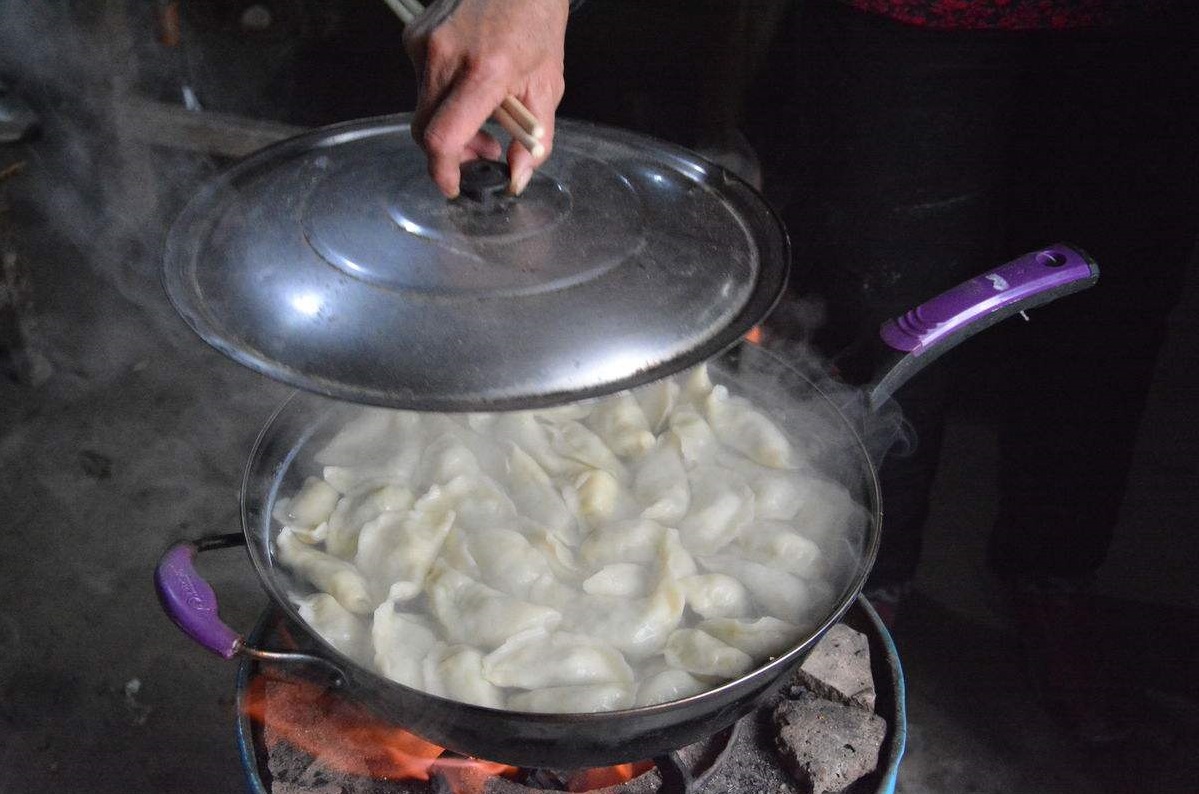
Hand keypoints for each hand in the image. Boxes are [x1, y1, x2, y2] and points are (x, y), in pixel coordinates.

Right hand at [403, 0, 568, 197]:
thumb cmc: (535, 23)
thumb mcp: (548, 86)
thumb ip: (535, 141)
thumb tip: (519, 178)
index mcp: (485, 71)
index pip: (443, 137)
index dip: (444, 171)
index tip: (454, 184)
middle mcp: (446, 56)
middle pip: (426, 131)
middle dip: (453, 153)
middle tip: (486, 150)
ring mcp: (424, 44)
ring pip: (423, 110)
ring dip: (450, 125)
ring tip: (485, 113)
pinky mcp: (413, 38)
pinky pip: (421, 85)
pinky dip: (443, 96)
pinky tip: (469, 82)